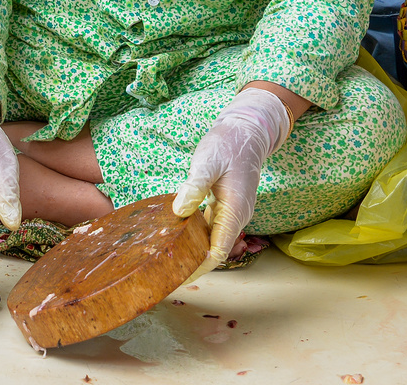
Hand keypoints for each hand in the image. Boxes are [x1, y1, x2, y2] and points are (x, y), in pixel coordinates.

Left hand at [171, 87, 291, 280]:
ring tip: (164, 257)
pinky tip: (174, 233)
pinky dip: (193, 234)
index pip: (217, 252)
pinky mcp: (225, 207)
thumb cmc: (228, 144)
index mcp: (235, 211)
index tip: (174, 275)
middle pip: (213, 252)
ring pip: (211, 241)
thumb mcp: (207, 161)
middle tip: (160, 270)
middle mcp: (236, 217)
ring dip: (190, 250)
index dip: (197, 267)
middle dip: (190, 263)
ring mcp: (232, 213)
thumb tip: (180, 211)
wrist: (246, 130)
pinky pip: (209, 228)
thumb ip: (196, 186)